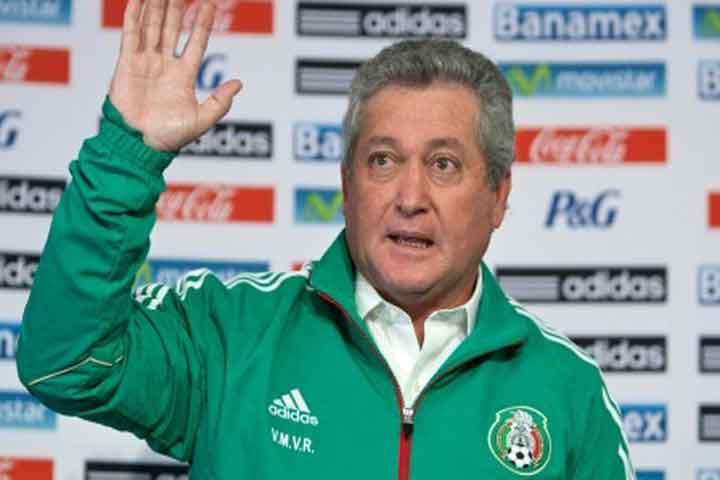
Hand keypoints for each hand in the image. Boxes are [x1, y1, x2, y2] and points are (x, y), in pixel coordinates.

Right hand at [108, 0, 241, 150]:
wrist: (140, 144)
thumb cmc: (170, 136)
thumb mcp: (202, 120)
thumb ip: (220, 101)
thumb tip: (239, 84)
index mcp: (184, 76)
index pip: (196, 42)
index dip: (203, 24)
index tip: (211, 5)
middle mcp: (165, 65)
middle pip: (173, 28)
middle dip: (178, 8)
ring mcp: (145, 62)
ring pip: (153, 27)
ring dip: (157, 7)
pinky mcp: (127, 64)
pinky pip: (131, 35)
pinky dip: (134, 17)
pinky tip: (139, 0)